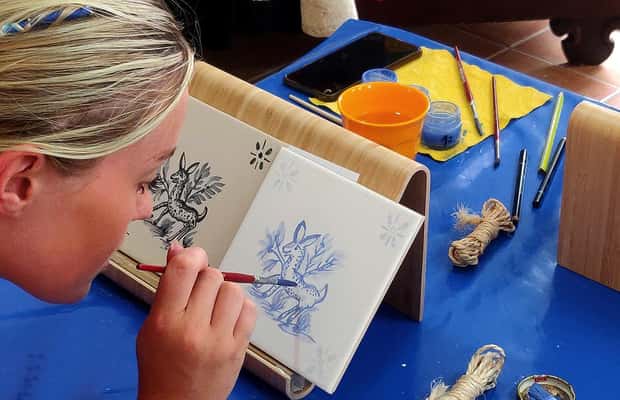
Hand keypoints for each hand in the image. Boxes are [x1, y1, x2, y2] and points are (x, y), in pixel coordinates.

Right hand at [136, 243, 256, 399]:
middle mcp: (192, 329)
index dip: (193, 255)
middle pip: (212, 276)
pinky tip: (228, 317)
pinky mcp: (238, 349)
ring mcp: (219, 340)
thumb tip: (179, 249)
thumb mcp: (152, 325)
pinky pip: (250, 309)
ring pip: (233, 290)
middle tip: (200, 292)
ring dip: (225, 292)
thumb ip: (167, 288)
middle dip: (207, 277)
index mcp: (164, 321)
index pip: (184, 269)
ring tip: (214, 307)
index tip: (194, 259)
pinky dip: (241, 307)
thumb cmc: (160, 365)